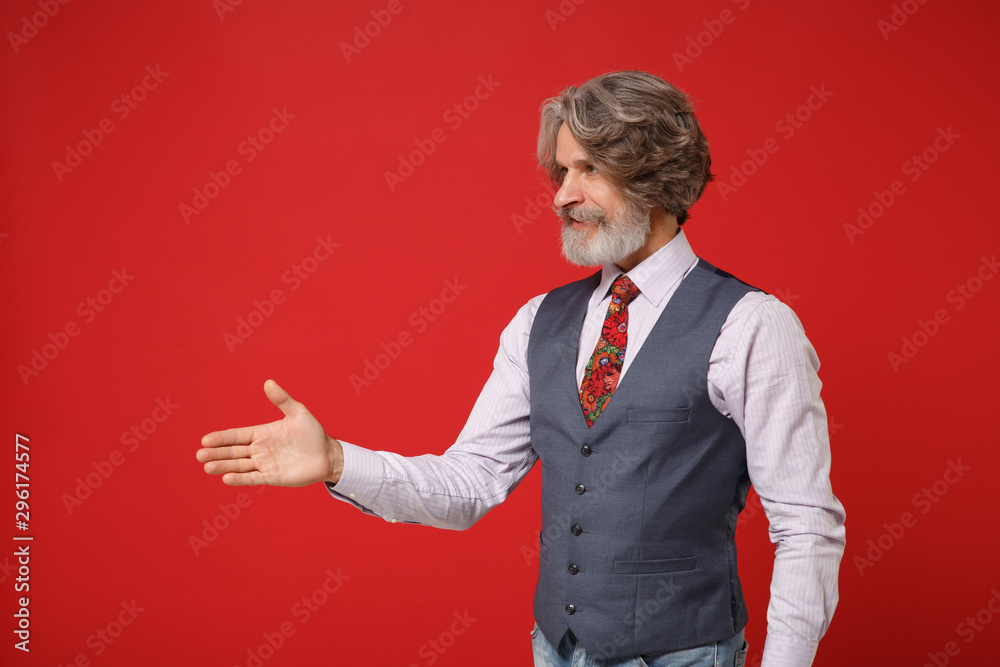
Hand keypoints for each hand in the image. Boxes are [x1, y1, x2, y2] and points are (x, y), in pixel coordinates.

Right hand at [197, 379, 342, 486]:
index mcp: (262, 433)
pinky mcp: (272, 477)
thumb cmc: (312, 433)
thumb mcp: (298, 412)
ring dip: (223, 466)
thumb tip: (268, 382)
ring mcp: (264, 464)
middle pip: (233, 451)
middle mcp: (259, 449)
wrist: (327, 454)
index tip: (205, 439)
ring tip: (207, 467)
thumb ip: (282, 399)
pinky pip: (253, 478)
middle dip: (216, 453)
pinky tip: (226, 478)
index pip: (237, 436)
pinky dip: (240, 479)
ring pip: (239, 465)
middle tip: (199, 455)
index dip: (221, 438)